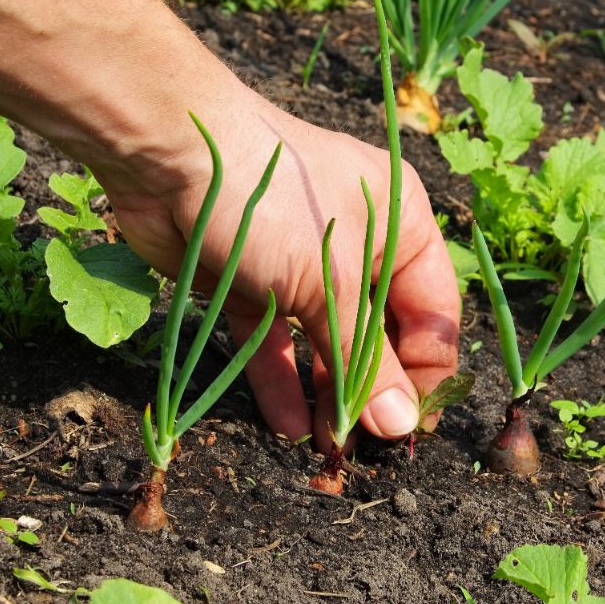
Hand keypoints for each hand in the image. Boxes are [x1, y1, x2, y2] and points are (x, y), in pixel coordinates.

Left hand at [98, 86, 460, 450]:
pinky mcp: (253, 281)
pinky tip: (286, 426)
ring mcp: (303, 263)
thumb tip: (400, 426)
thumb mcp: (332, 281)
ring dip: (328, 393)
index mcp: (403, 225)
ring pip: (326, 340)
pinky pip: (276, 339)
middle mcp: (360, 244)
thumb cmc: (276, 203)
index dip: (428, 374)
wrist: (172, 153)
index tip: (414, 431)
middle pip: (379, 331)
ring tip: (327, 449)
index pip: (432, 313)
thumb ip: (365, 358)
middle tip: (366, 449)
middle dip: (372, 390)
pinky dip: (281, 378)